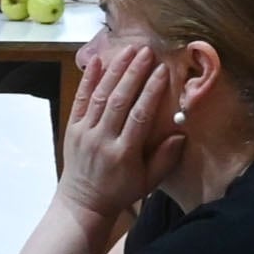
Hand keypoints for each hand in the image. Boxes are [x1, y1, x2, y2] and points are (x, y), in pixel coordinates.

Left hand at [58, 41, 183, 222]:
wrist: (83, 202)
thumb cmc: (120, 191)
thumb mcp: (148, 182)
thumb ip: (165, 159)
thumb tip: (181, 134)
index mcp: (123, 153)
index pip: (139, 116)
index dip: (151, 91)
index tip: (162, 71)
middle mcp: (102, 139)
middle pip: (119, 100)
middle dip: (133, 73)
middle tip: (147, 51)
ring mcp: (85, 132)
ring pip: (100, 96)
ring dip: (115, 70)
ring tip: (129, 50)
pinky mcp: (72, 128)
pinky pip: (80, 100)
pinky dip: (88, 79)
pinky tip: (96, 60)